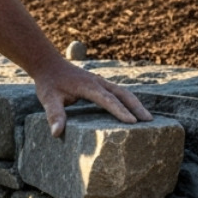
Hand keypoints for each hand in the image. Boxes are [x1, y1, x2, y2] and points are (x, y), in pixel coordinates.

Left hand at [32, 59, 152, 137]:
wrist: (50, 65)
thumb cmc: (49, 83)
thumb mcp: (48, 99)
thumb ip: (54, 115)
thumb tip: (56, 133)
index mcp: (88, 86)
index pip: (108, 100)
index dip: (120, 111)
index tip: (132, 121)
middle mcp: (98, 82)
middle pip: (123, 94)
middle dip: (136, 107)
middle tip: (149, 120)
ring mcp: (101, 82)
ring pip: (123, 92)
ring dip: (136, 104)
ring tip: (148, 118)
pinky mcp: (101, 84)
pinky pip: (118, 92)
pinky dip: (129, 101)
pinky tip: (134, 111)